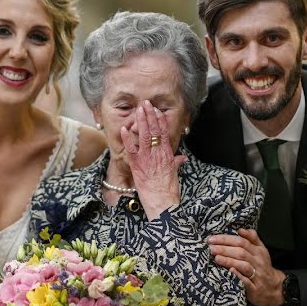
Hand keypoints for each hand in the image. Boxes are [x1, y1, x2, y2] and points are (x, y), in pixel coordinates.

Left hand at [120, 100, 186, 219]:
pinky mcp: (137, 165)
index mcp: (167, 154)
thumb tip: (181, 158)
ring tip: (138, 109)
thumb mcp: (174, 173)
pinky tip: (125, 128)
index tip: (156, 110)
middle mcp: (157, 153)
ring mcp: (147, 158)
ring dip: (141, 121)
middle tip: (145, 103)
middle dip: (149, 115)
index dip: (159, 120)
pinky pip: (131, 149)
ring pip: (144, 135)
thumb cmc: (169, 190)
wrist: (162, 202)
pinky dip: (128, 138)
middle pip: (154, 130)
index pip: (164, 133)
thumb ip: (176, 163)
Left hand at [209, 228, 284, 305]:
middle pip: (241, 252)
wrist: (275, 288)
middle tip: (211, 247)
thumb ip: (252, 238)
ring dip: (229, 261)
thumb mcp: (261, 250)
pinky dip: (238, 276)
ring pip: (243, 266)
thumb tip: (240, 229)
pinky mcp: (255, 289)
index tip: (212, 238)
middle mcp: (258, 262)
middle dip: (225, 249)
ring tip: (216, 258)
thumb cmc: (263, 267)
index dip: (226, 239)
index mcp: (258, 251)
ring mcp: (257, 276)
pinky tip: (230, 271)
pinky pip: (247, 282)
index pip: (241, 241)